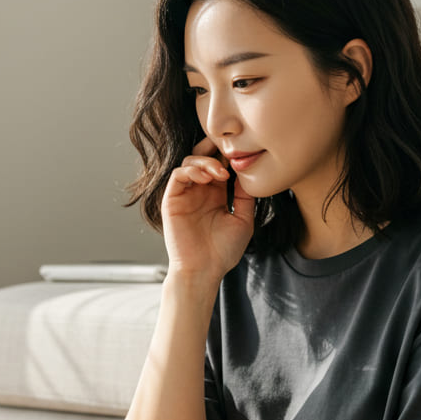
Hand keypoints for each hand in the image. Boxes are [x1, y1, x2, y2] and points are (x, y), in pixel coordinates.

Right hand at [161, 137, 255, 280]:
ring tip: (221, 173)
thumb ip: (245, 196)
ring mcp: (185, 195)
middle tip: (229, 149)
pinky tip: (207, 179)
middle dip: (215, 148)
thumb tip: (248, 172)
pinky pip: (178, 175)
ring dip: (206, 161)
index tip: (243, 154)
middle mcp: (199, 191)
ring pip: (190, 161)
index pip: (219, 164)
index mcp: (216, 194)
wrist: (203, 271)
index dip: (229, 155)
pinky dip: (192, 170)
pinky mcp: (172, 200)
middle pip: (203, 155)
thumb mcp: (243, 220)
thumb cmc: (223, 252)